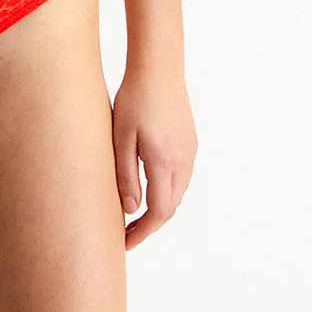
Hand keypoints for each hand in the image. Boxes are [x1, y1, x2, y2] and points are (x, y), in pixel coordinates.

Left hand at [112, 66, 196, 248]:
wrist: (160, 67)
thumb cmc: (134, 99)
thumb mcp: (121, 139)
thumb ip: (125, 176)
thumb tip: (131, 210)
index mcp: (165, 163)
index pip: (158, 213)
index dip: (142, 233)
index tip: (124, 244)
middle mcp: (184, 161)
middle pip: (170, 207)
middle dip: (148, 225)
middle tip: (124, 234)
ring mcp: (190, 152)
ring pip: (176, 194)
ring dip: (157, 209)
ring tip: (132, 217)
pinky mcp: (190, 143)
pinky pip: (180, 178)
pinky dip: (165, 192)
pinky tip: (147, 190)